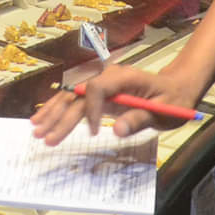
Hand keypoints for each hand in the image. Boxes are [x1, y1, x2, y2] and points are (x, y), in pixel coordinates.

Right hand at [30, 62, 204, 143]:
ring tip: (36, 129)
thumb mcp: (164, 112)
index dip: (92, 110)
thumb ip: (140, 119)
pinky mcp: (100, 95)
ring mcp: (102, 85)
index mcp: (124, 77)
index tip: (94, 132)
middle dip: (61, 116)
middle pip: (78, 94)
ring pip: (72, 96)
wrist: (177, 87)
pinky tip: (45, 120)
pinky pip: (77, 101)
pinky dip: (60, 111)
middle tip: (45, 137)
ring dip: (54, 113)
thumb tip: (116, 131)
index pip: (97, 88)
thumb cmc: (174, 99)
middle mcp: (109, 77)